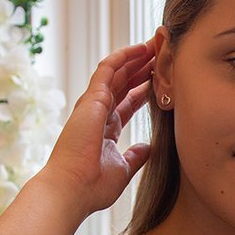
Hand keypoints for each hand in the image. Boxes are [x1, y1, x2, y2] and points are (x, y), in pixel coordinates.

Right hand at [39, 40, 155, 217]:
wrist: (73, 189)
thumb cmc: (93, 186)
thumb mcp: (123, 169)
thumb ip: (135, 156)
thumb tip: (148, 147)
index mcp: (105, 130)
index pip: (128, 102)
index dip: (144, 89)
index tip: (161, 80)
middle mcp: (98, 114)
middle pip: (124, 83)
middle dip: (143, 68)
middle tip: (162, 54)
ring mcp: (93, 105)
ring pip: (117, 72)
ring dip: (136, 57)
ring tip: (156, 45)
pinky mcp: (91, 99)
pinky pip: (108, 69)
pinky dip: (124, 57)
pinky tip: (140, 48)